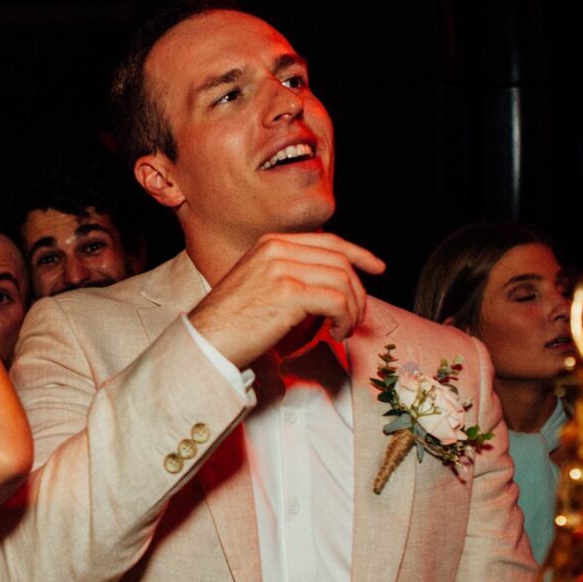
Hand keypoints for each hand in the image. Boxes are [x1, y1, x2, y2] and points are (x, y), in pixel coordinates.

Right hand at [187, 233, 385, 367]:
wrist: (206, 340)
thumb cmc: (231, 321)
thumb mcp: (259, 283)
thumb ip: (291, 274)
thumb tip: (333, 284)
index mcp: (271, 243)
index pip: (328, 240)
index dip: (358, 253)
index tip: (376, 267)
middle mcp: (277, 249)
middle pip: (340, 261)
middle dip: (357, 291)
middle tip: (356, 316)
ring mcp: (282, 269)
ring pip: (342, 281)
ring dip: (352, 309)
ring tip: (343, 329)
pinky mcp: (288, 293)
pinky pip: (336, 301)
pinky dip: (344, 319)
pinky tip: (335, 333)